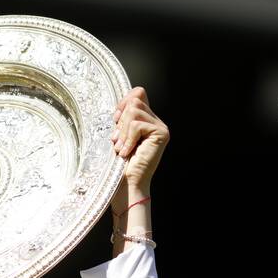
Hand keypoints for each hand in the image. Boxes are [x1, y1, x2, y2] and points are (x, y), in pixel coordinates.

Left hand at [109, 86, 167, 212]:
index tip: (115, 122)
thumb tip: (123, 103)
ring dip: (123, 131)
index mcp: (147, 120)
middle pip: (135, 100)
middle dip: (121, 121)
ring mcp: (161, 127)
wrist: (127, 184)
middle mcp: (157, 122)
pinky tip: (126, 153)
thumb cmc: (120, 163)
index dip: (123, 104)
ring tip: (121, 148)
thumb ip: (123, 118)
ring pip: (134, 111)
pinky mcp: (161, 133)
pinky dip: (127, 139)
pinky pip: (136, 124)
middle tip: (118, 141)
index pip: (137, 93)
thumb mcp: (119, 135)